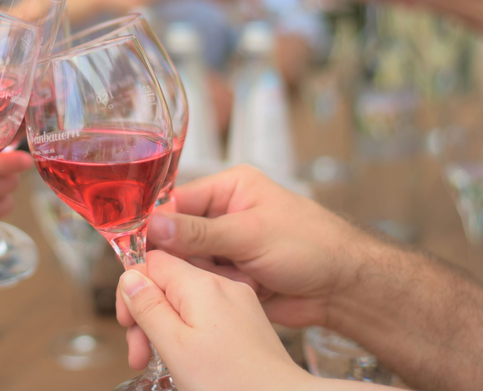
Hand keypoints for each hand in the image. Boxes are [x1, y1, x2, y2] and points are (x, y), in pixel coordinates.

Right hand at [114, 251, 309, 389]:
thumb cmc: (231, 380)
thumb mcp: (176, 344)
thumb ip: (148, 306)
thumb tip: (129, 276)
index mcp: (202, 283)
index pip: (153, 261)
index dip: (132, 287)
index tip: (126, 321)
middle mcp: (222, 286)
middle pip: (168, 284)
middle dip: (146, 315)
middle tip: (137, 353)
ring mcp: (238, 303)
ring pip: (186, 303)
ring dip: (165, 328)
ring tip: (154, 362)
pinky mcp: (247, 322)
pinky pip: (207, 316)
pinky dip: (190, 333)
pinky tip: (186, 357)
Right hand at [146, 165, 373, 327]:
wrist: (342, 288)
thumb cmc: (311, 245)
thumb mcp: (252, 233)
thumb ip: (201, 232)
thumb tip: (155, 226)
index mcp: (230, 189)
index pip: (177, 202)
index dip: (157, 226)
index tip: (140, 249)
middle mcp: (223, 215)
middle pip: (176, 236)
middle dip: (175, 258)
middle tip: (172, 275)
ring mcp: (226, 248)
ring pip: (186, 264)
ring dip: (194, 279)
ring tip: (221, 282)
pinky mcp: (230, 276)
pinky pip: (202, 285)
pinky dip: (207, 293)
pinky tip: (225, 295)